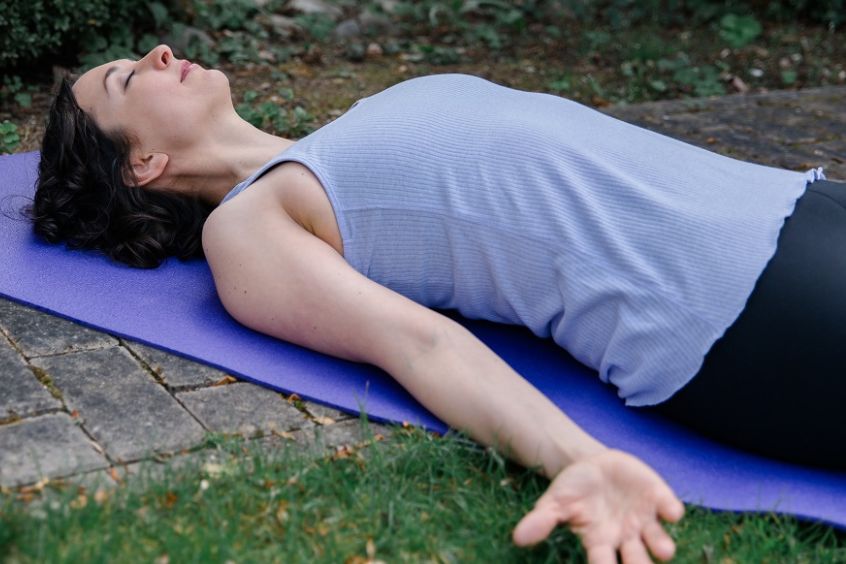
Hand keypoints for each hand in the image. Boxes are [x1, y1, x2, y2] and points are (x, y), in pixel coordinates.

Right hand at [512, 449, 684, 562]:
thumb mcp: (554, 502)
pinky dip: (671, 511)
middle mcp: (626, 539)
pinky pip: (670, 510)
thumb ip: (541, 521)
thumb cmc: (573, 490)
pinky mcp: (659, 500)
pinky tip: (670, 511)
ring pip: (659, 543)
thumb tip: (518, 538)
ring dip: (663, 546)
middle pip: (637, 562)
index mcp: (599, 542)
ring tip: (664, 550)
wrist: (593, 464)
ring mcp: (644, 521)